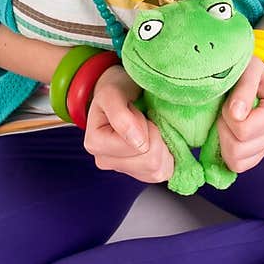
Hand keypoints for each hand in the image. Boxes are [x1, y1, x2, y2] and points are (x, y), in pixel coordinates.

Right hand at [83, 63, 174, 183]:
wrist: (122, 92)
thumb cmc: (116, 89)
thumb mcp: (112, 92)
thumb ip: (120, 115)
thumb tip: (138, 142)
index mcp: (95, 144)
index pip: (139, 147)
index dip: (146, 127)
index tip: (136, 112)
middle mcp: (106, 161)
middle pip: (150, 162)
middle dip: (157, 137)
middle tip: (145, 120)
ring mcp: (124, 170)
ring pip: (158, 171)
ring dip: (163, 146)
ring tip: (149, 129)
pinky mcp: (140, 174)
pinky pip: (164, 172)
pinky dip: (168, 156)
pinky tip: (157, 141)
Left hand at [217, 53, 263, 173]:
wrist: (247, 76)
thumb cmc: (247, 70)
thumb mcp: (247, 69)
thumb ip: (244, 88)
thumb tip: (238, 115)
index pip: (244, 130)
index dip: (227, 116)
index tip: (229, 101)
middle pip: (239, 149)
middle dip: (224, 130)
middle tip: (225, 111)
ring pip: (237, 161)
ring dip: (224, 141)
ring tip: (227, 121)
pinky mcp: (259, 154)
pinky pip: (238, 166)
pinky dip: (226, 153)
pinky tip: (228, 134)